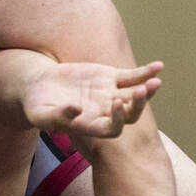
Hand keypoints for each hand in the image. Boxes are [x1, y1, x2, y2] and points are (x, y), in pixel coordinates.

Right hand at [22, 61, 161, 137]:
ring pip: (135, 95)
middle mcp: (104, 112)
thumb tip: (76, 110)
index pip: (112, 128)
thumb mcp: (40, 114)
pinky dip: (145, 72)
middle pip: (130, 114)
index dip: (118, 119)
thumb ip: (57, 116)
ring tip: (155, 82)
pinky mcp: (110, 77)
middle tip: (142, 91)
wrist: (39, 87)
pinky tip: (159, 66)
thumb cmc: (37, 106)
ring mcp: (109, 94)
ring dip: (147, 90)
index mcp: (90, 125)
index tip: (115, 103)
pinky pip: (133, 76)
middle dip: (138, 104)